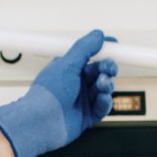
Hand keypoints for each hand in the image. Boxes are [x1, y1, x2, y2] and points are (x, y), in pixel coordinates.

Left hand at [0, 30, 117, 156]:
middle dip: (108, 68)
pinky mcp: (87, 116)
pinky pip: (103, 107)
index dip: (103, 51)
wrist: (41, 122)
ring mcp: (82, 100)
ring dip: (107, 85)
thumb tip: (97, 35)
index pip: (90, 55)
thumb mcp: (67, 64)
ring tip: (102, 85)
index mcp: (69, 68)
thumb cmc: (47, 94)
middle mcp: (76, 83)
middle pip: (100, 72)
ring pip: (104, 89)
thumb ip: (84, 48)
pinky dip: (105, 102)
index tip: (115, 46)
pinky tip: (102, 99)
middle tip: (109, 69)